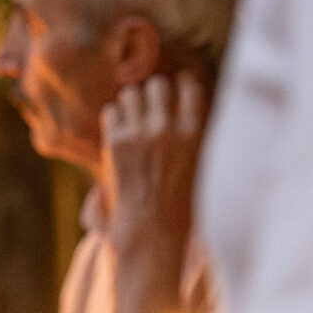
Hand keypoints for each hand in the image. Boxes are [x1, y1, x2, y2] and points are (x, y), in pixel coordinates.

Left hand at [101, 73, 207, 263]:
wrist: (153, 228)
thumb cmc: (180, 203)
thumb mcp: (201, 164)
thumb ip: (193, 134)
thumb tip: (186, 108)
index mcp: (195, 132)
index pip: (189, 87)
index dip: (180, 86)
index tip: (175, 90)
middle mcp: (168, 127)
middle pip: (157, 84)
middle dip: (152, 93)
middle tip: (149, 108)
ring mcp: (140, 132)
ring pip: (131, 92)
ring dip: (131, 102)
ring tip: (131, 119)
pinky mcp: (117, 141)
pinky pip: (111, 110)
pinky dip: (113, 117)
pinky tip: (118, 132)